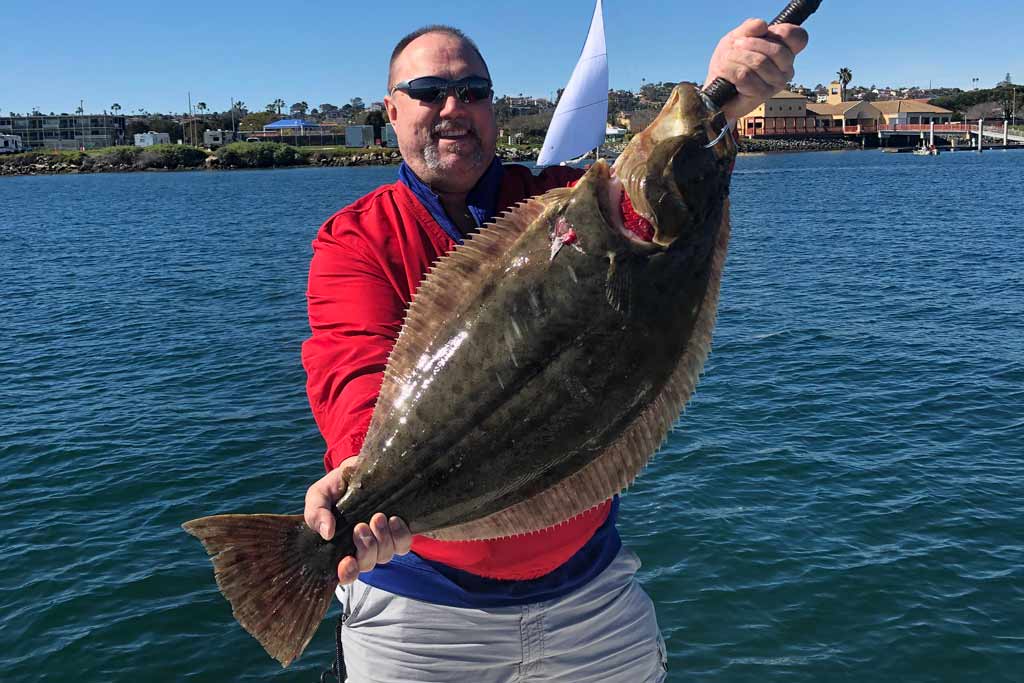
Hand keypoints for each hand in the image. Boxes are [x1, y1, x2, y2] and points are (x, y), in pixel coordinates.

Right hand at [303, 457, 412, 584]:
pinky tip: (394, 519)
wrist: (359, 468)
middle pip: (367, 564)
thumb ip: (316, 513)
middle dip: (365, 548)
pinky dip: (400, 534)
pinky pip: (404, 544)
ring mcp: (382, 541)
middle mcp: (362, 548)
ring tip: (378, 517)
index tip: (347, 561)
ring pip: (385, 555)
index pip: (345, 573)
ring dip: (382, 539)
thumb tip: (327, 533)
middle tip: (360, 526)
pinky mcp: (398, 531)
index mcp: (340, 546)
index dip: (347, 574)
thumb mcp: (319, 496)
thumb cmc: (336, 487)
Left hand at [705, 18, 809, 121]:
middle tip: (736, 44)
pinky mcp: (763, 94)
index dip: (782, 32)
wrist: (716, 88)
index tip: (763, 33)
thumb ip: (749, 28)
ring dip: (737, 57)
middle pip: (777, 50)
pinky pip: (746, 75)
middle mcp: (786, 68)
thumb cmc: (730, 62)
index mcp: (785, 51)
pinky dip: (731, 70)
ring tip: (727, 59)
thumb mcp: (736, 37)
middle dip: (751, 44)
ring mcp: (777, 82)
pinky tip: (726, 73)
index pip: (799, 37)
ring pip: (759, 62)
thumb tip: (762, 25)